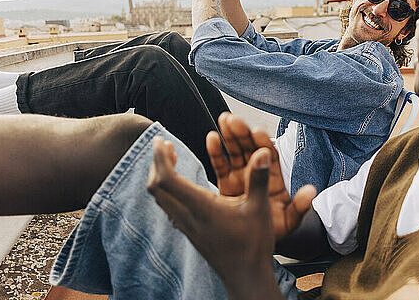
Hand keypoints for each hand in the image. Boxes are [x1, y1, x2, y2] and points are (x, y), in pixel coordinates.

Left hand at [147, 138, 281, 298]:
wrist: (245, 277)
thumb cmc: (253, 245)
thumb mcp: (260, 209)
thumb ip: (259, 179)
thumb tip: (262, 153)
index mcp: (202, 208)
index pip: (167, 180)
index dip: (160, 158)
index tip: (162, 141)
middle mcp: (188, 217)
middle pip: (156, 187)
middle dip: (157, 162)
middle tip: (164, 145)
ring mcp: (186, 226)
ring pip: (160, 198)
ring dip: (161, 176)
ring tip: (171, 159)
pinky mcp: (190, 232)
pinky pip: (169, 207)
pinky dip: (168, 190)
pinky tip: (181, 184)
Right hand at [207, 113, 315, 240]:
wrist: (256, 245)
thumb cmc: (276, 231)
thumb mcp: (289, 221)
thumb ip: (299, 206)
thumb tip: (312, 192)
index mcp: (274, 179)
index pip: (270, 157)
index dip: (264, 144)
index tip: (257, 132)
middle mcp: (258, 173)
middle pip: (251, 149)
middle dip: (243, 134)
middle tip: (234, 120)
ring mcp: (241, 177)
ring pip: (236, 152)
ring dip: (230, 136)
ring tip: (224, 119)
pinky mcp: (226, 184)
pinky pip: (221, 165)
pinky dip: (216, 152)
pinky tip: (212, 137)